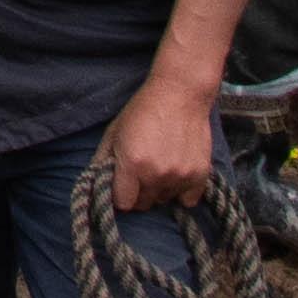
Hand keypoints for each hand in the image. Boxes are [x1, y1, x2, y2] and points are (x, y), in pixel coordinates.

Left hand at [104, 68, 223, 215]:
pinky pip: (187, 201)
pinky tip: (177, 172)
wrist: (180, 93)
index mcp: (132, 164)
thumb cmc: (143, 110)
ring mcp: (180, 176)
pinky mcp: (200, 175)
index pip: (123, 203)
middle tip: (142, 171)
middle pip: (143, 204)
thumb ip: (102, 160)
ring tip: (160, 164)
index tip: (122, 184)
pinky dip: (182, 191)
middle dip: (139, 192)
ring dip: (160, 189)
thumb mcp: (114, 131)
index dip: (120, 194)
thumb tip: (97, 183)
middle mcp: (156, 174)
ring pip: (164, 200)